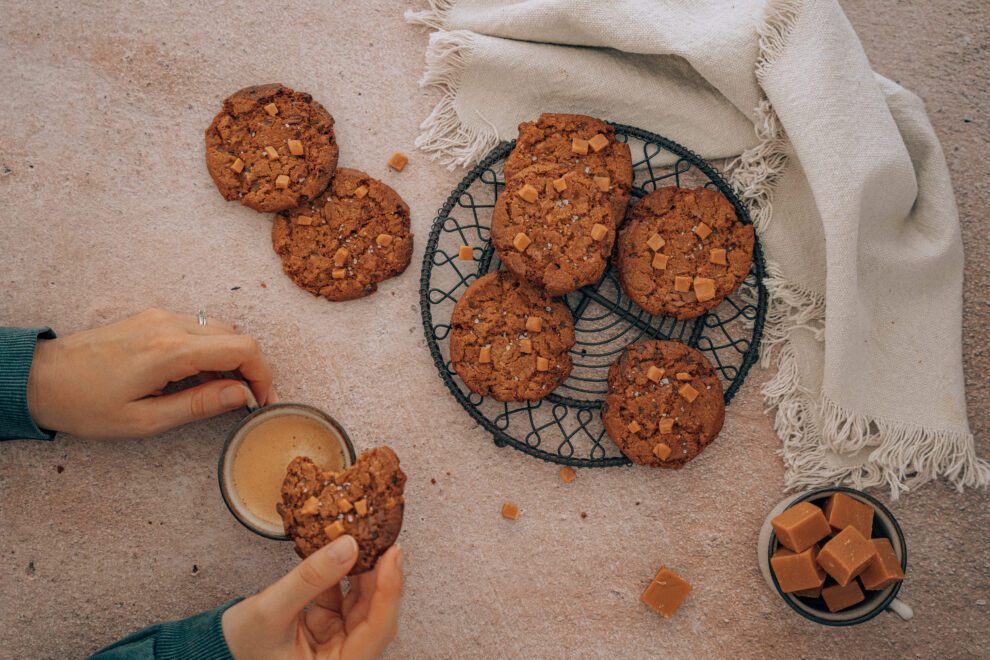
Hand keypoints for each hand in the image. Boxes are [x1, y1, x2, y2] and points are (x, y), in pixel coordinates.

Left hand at [26, 308, 276, 438]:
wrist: (41, 379)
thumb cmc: (87, 406)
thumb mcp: (145, 420)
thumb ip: (199, 405)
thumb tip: (241, 394)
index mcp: (171, 352)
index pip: (243, 349)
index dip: (263, 375)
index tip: (261, 400)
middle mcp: (170, 325)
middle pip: (237, 336)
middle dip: (251, 368)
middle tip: (244, 401)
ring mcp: (160, 318)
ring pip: (220, 330)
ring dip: (231, 359)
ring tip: (217, 392)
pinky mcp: (152, 319)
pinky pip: (198, 328)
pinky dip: (210, 350)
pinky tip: (196, 376)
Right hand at [222, 536, 403, 659]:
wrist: (218, 648)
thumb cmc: (240, 643)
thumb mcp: (271, 610)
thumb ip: (311, 578)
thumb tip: (349, 545)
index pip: (376, 630)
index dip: (390, 591)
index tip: (393, 554)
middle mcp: (344, 657)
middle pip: (376, 615)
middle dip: (380, 577)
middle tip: (383, 538)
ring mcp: (339, 643)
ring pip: (364, 604)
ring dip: (365, 573)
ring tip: (365, 538)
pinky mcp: (331, 628)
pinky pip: (346, 598)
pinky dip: (346, 575)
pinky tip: (344, 551)